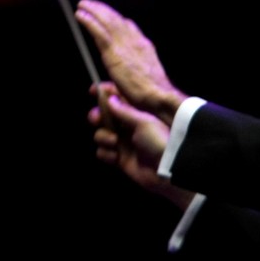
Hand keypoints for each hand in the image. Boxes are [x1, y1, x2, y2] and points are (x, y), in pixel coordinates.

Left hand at [74, 0, 186, 123]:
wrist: (158, 95)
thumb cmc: (151, 94)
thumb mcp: (139, 81)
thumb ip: (121, 80)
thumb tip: (98, 87)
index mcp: (143, 47)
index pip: (129, 28)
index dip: (118, 19)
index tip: (110, 14)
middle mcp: (135, 42)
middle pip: (116, 20)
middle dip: (103, 10)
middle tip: (90, 3)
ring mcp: (124, 45)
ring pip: (107, 22)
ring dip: (94, 10)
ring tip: (82, 4)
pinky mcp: (114, 52)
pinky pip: (99, 32)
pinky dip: (89, 22)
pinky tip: (80, 15)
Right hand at [89, 82, 194, 208]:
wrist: (167, 170)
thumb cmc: (159, 141)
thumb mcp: (143, 121)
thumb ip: (123, 110)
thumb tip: (109, 98)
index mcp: (135, 113)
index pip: (116, 99)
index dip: (104, 94)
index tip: (92, 90)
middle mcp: (127, 126)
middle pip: (103, 116)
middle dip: (97, 117)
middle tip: (97, 119)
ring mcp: (122, 142)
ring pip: (100, 134)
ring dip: (103, 137)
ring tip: (115, 143)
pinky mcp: (118, 158)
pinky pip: (103, 152)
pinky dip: (107, 154)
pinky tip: (116, 157)